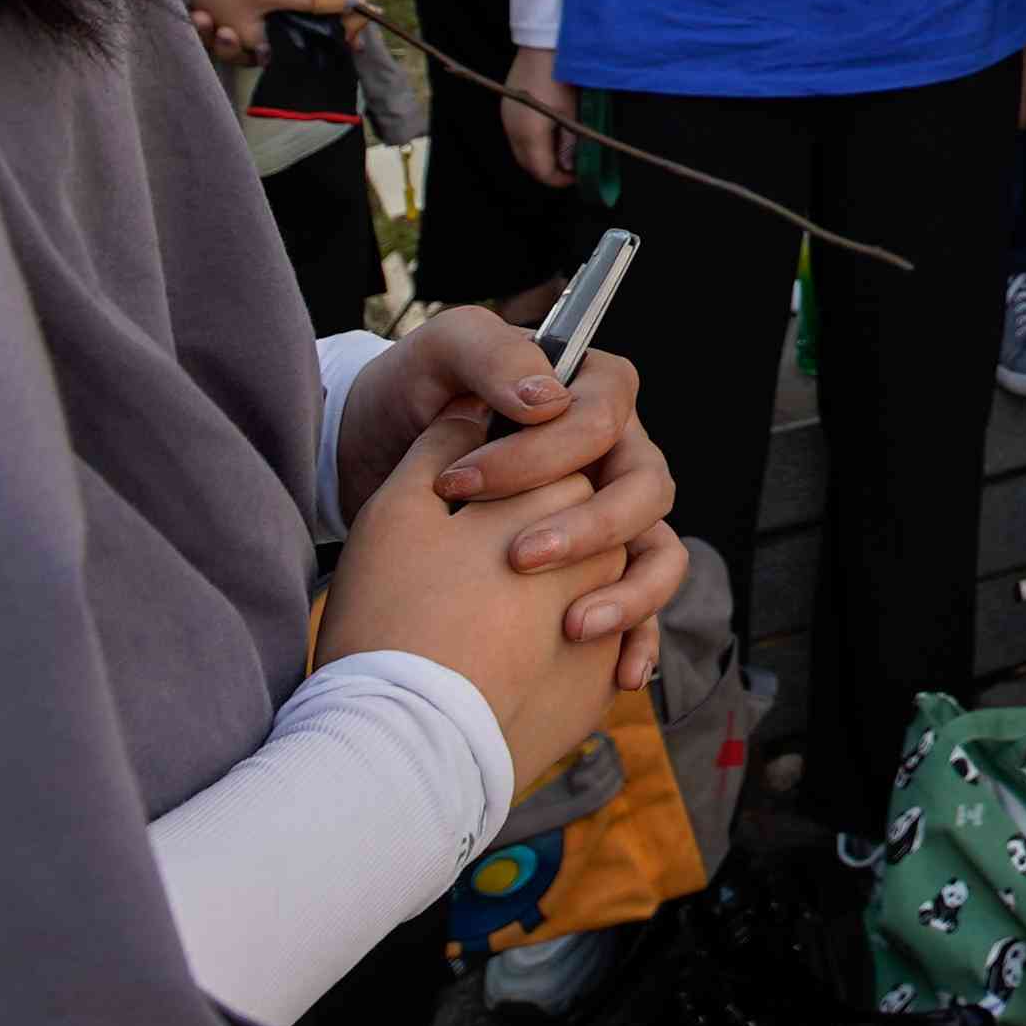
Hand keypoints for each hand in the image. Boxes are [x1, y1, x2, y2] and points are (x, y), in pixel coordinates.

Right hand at [317, 409, 629, 794]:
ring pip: (599, 589)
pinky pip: (600, 654)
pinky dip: (565, 653)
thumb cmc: (391, 617)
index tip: (470, 495)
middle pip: (588, 524)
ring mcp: (609, 629)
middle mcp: (602, 561)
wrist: (403, 744)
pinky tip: (511, 665)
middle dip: (546, 532)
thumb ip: (442, 446)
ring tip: (488, 618)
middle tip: (477, 563)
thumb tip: (472, 409)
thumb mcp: (397, 513)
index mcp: (560, 501)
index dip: (519, 471)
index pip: (564, 462)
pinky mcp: (599, 691)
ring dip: (562, 593)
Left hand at [332, 319, 696, 680]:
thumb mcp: (437, 352)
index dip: (546, 452)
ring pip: (658, 550)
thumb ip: (490, 354)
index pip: (604, 416)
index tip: (464, 482)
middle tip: (518, 558)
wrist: (367, 462)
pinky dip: (639, 638)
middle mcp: (611, 454)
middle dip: (591, 527)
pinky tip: (622, 673)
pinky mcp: (594, 570)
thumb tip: (548, 397)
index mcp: (587, 393)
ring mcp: (609, 515)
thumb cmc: (407, 397)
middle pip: (644, 487)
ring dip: (630, 590)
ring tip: (575, 625)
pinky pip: (641, 606)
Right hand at [501, 57, 582, 192]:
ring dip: (539, 157)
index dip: (560, 180)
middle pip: (528, 165)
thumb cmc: (562, 78)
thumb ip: (570, 144)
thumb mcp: (572, 113)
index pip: (542, 171)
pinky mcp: (506, 109)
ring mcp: (507, 118)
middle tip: (569, 168)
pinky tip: (548, 134)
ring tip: (561, 151)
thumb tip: (570, 166)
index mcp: (530, 134)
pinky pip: (516, 136)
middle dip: (548, 171)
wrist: (542, 46)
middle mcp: (512, 130)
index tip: (577, 177)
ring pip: (520, 151)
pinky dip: (531, 144)